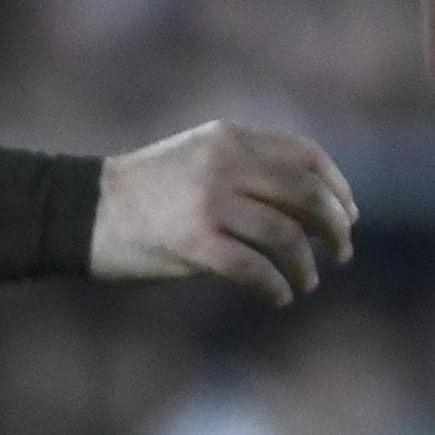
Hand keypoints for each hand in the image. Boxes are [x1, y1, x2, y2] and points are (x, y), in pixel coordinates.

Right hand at [91, 120, 360, 305]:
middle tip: (342, 252)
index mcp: (230, 138)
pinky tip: (279, 296)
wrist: (85, 211)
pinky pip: (256, 269)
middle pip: (306, 194)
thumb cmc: (149, 193)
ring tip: (308, 282)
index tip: (349, 215)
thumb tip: (315, 209)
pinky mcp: (194, 242)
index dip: (337, 188)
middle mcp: (224, 164)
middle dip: (335, 227)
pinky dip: (277, 287)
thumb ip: (250, 170)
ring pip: (287, 236)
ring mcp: (209, 202)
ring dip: (307, 265)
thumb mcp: (201, 159)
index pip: (306, 156)